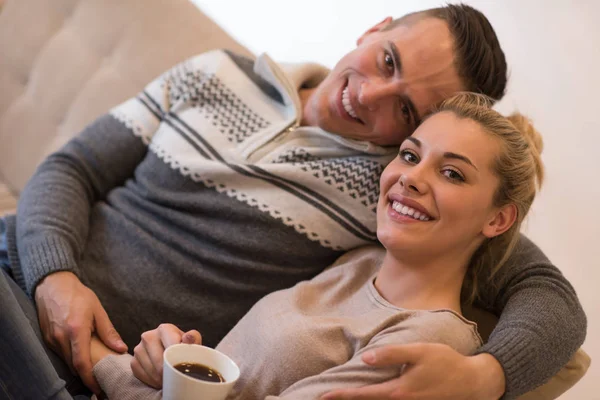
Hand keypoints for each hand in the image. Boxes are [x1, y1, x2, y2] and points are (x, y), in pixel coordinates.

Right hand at [35, 271, 127, 393]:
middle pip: (73, 366)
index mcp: (76, 330)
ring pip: (66, 362)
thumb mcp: (98, 310)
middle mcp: (61, 338)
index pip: (82, 363)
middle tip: (100, 381)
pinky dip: (71, 359)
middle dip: (86, 377)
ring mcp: (52, 339)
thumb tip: (121, 348)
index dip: (90, 379)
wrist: (53, 284)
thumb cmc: (78, 295)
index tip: (99, 388)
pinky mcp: (47, 338)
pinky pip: (60, 355)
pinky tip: (82, 357)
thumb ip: (108, 331)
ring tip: (94, 370)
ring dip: (79, 368)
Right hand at [131, 323, 201, 388]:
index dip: (178, 358)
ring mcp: (139, 349)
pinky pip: (141, 374)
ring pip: (150, 369)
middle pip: (159, 360)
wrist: (172, 353)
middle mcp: (148, 336)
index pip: (171, 346)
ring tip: (169, 378)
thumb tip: (188, 338)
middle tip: (176, 377)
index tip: (183, 366)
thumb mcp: (192, 341)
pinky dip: (152, 380)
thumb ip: (193, 338)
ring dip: (160, 378)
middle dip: (169, 372)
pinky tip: (160, 379)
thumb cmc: (183, 347)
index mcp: (164, 329)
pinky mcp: (133, 361)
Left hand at [322, 343, 504, 399]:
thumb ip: (392, 354)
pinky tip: (371, 398)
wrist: (473, 382)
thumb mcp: (419, 351)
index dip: (342, 396)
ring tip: (345, 398)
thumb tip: (366, 358)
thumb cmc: (445, 362)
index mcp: (399, 392)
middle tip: (326, 399)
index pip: (363, 395)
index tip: (323, 396)